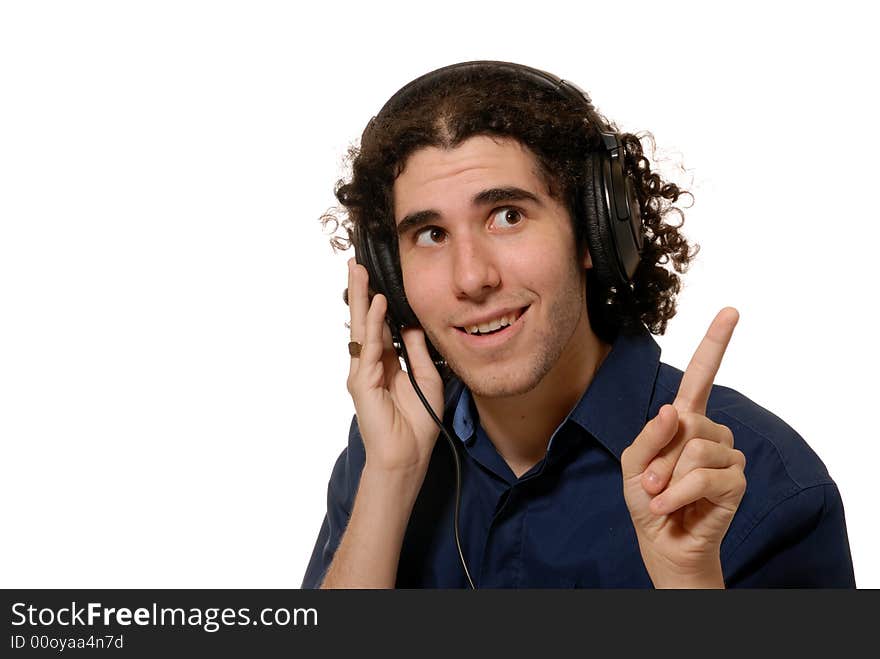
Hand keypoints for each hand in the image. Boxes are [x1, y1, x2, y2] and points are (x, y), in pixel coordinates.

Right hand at [345, 257, 444, 474]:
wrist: (407, 457)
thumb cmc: (417, 424)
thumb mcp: (427, 379)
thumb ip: (419, 352)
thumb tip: (413, 326)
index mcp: (385, 364)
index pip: (380, 326)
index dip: (378, 302)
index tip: (378, 277)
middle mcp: (370, 365)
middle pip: (365, 321)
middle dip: (362, 292)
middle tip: (356, 264)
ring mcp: (362, 373)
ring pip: (362, 329)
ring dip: (362, 300)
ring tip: (359, 273)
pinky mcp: (362, 383)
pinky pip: (369, 348)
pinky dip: (374, 325)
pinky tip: (378, 305)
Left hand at [621, 307, 746, 587]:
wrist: (661, 540)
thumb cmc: (646, 497)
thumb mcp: (633, 462)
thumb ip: (649, 434)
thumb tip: (674, 410)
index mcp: (684, 418)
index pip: (701, 374)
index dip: (715, 343)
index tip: (730, 311)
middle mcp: (709, 431)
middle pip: (686, 423)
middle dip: (660, 455)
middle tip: (651, 481)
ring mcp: (726, 455)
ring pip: (695, 448)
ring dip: (667, 476)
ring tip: (662, 493)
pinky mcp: (735, 481)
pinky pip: (704, 476)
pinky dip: (677, 492)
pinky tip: (669, 505)